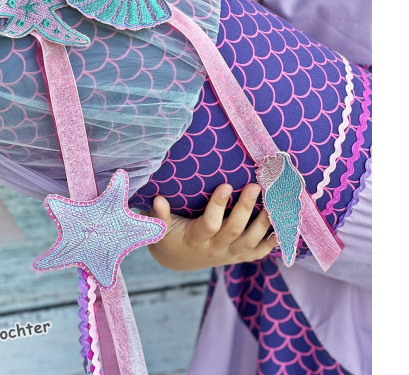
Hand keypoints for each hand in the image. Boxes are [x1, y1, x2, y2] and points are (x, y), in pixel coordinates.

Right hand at [147, 183, 277, 270]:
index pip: (210, 224)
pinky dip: (274, 241)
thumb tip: (157, 199)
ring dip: (265, 222)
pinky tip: (286, 225)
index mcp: (195, 239)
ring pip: (252, 241)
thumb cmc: (169, 237)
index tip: (226, 184)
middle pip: (235, 230)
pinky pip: (260, 252)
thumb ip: (159, 215)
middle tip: (255, 185)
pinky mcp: (240, 256)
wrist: (179, 259)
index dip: (218, 206)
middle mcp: (215, 248)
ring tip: (275, 202)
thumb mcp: (160, 227)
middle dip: (246, 207)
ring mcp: (230, 254)